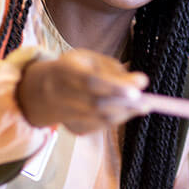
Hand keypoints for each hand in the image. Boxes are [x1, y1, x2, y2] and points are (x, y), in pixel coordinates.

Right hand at [17, 49, 148, 134]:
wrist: (41, 91)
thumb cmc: (73, 69)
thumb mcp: (89, 59)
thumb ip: (114, 69)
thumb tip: (141, 82)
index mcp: (64, 71)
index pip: (91, 81)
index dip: (116, 85)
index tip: (141, 84)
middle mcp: (60, 96)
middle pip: (97, 104)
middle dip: (126, 103)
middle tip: (147, 102)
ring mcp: (66, 116)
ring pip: (102, 118)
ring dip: (126, 112)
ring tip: (140, 105)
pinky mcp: (74, 130)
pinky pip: (102, 127)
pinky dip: (116, 119)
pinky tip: (122, 110)